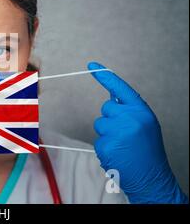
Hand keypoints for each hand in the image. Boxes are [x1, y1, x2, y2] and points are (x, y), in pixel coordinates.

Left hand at [88, 62, 187, 203]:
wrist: (153, 179)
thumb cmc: (148, 152)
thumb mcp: (145, 125)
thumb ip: (129, 110)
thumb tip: (112, 96)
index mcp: (142, 112)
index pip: (120, 88)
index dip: (105, 76)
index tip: (91, 65)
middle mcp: (130, 119)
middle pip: (106, 108)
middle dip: (111, 119)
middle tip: (125, 135)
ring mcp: (118, 132)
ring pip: (100, 124)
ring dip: (107, 134)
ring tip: (122, 147)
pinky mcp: (107, 145)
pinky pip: (98, 141)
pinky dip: (105, 148)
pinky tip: (118, 155)